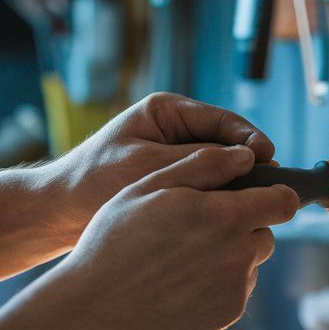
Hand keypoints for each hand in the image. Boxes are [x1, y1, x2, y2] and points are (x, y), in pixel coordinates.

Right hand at [35, 145, 298, 329]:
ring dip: (230, 255)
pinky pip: (235, 289)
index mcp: (225, 216)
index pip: (283, 202)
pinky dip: (218, 283)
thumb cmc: (116, 240)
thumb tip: (246, 155)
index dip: (274, 194)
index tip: (258, 194)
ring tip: (184, 257)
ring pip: (249, 261)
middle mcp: (239, 254)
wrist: (97, 307)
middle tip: (198, 227)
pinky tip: (181, 281)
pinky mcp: (227, 314)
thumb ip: (203, 165)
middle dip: (242, 225)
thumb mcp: (150, 186)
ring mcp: (236, 288)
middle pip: (265, 232)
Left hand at [40, 93, 274, 240]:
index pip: (223, 121)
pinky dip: (218, 201)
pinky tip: (230, 217)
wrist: (58, 214)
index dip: (250, 140)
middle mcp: (174, 130)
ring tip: (253, 205)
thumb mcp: (149, 167)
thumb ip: (198, 161)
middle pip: (226, 145)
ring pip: (219, 170)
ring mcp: (175, 156)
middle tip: (269, 188)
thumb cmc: (94, 184)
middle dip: (247, 166)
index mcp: (166, 112)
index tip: (269, 158)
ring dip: (234, 186)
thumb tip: (249, 158)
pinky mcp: (173, 182)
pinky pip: (206, 188)